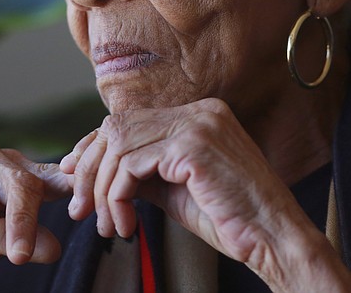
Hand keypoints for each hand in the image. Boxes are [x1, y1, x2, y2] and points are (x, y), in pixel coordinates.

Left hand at [60, 98, 350, 291]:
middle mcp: (198, 111)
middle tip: (80, 210)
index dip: (94, 147)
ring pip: (119, 146)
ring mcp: (197, 124)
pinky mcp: (193, 145)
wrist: (275, 239)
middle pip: (117, 128)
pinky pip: (132, 165)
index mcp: (198, 115)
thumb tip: (99, 172)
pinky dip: (118, 197)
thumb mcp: (176, 190)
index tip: (74, 176)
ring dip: (103, 191)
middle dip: (91, 170)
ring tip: (110, 225)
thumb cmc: (232, 219)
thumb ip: (144, 172)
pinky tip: (127, 223)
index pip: (128, 120)